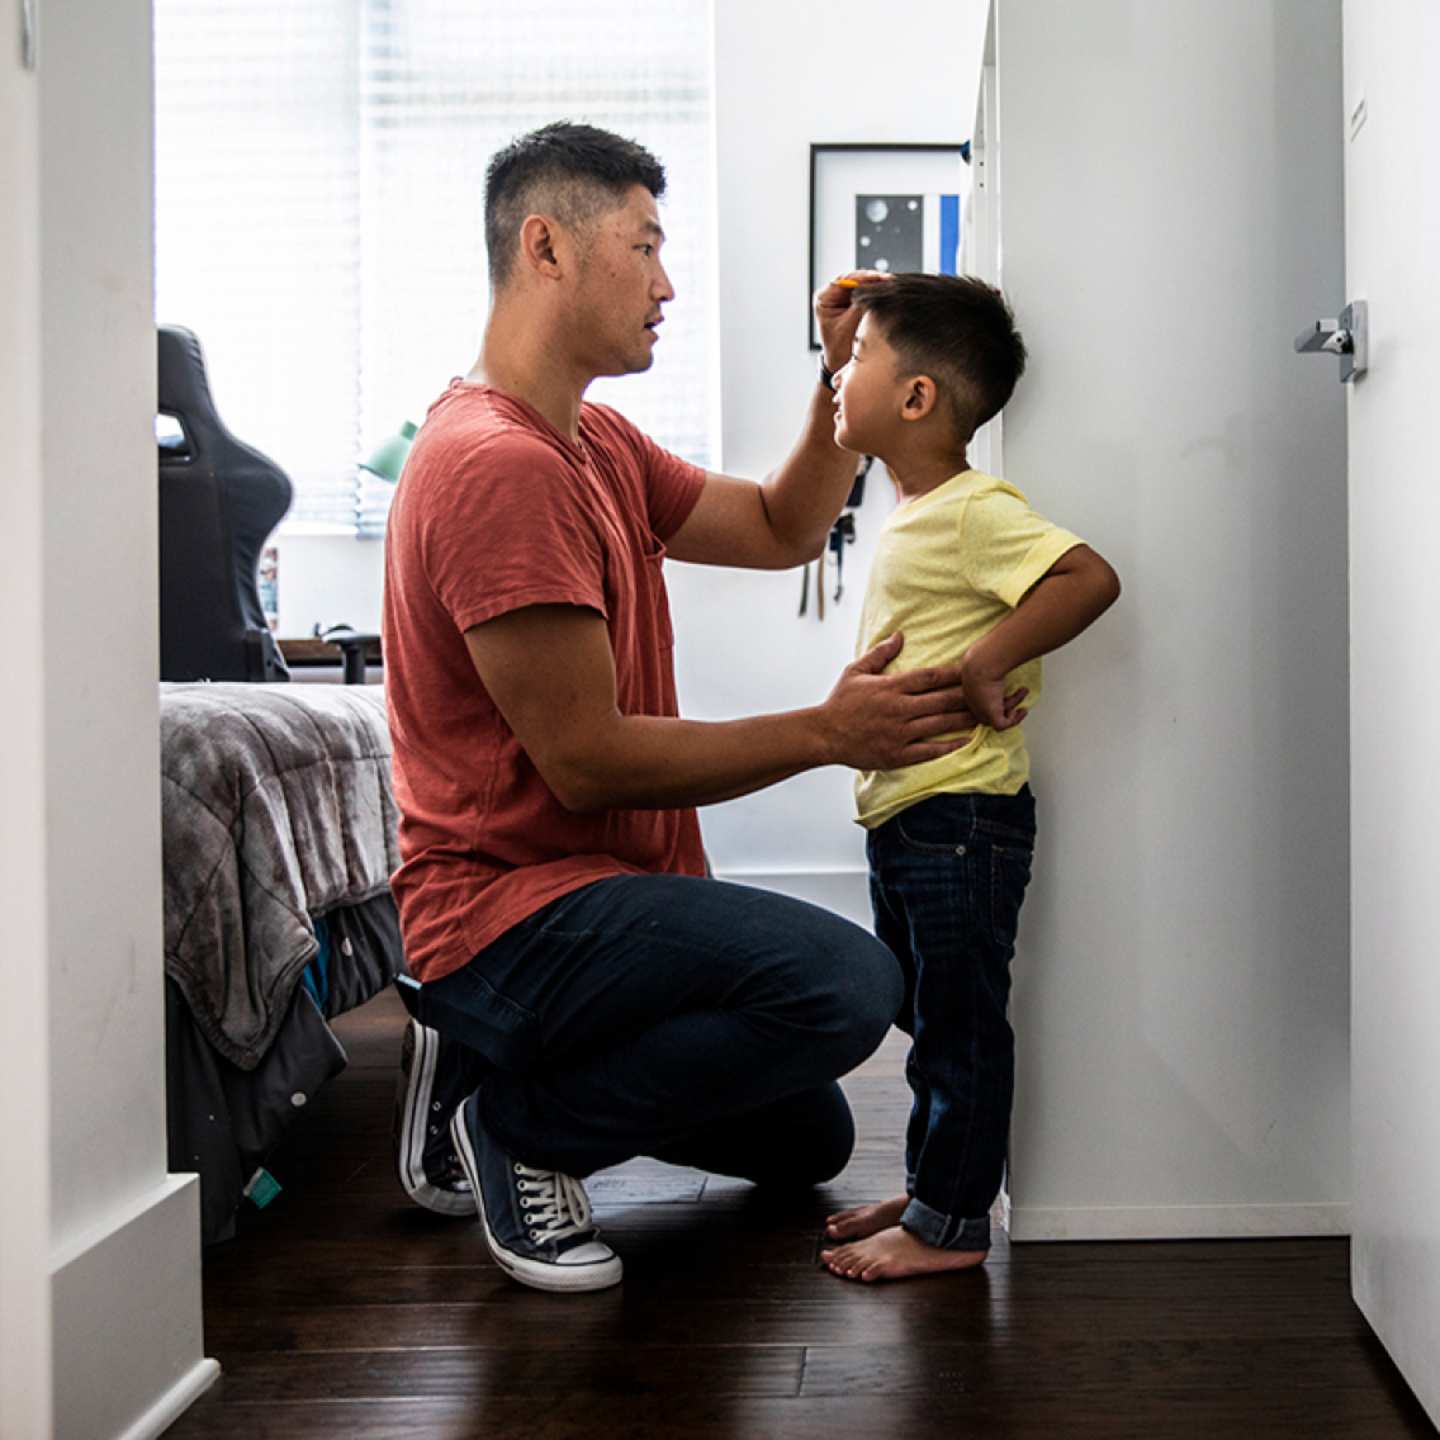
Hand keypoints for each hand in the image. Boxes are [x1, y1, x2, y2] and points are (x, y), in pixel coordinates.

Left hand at [814, 270, 893, 370]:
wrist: (839, 361)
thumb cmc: (838, 348)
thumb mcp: (848, 325)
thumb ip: (859, 306)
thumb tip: (875, 290)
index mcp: (823, 298)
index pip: (843, 280)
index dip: (862, 278)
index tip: (878, 277)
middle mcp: (831, 294)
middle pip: (853, 279)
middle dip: (871, 279)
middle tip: (888, 279)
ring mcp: (842, 296)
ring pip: (860, 284)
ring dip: (875, 284)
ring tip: (890, 284)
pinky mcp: (852, 301)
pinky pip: (865, 291)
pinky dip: (875, 291)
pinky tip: (887, 290)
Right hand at [820, 632, 979, 770]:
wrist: (823, 735)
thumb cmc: (840, 703)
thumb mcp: (855, 671)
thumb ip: (880, 654)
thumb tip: (899, 635)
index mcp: (890, 687)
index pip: (929, 676)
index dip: (954, 673)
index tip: (972, 668)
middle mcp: (898, 709)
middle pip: (942, 700)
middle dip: (968, 695)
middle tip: (989, 691)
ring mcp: (899, 733)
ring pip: (940, 724)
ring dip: (965, 719)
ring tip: (986, 714)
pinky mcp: (897, 754)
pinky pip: (929, 750)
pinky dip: (949, 745)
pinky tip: (966, 740)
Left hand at [959, 653, 1028, 730]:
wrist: (981, 663)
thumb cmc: (983, 658)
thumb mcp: (985, 660)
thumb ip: (992, 661)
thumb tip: (1002, 650)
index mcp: (970, 690)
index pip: (984, 700)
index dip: (998, 696)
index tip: (1008, 689)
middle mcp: (974, 702)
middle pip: (992, 708)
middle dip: (1009, 699)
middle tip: (1022, 690)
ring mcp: (980, 711)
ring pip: (999, 715)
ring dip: (1015, 703)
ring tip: (1024, 691)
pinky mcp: (990, 716)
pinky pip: (1002, 725)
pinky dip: (1013, 720)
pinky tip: (1020, 710)